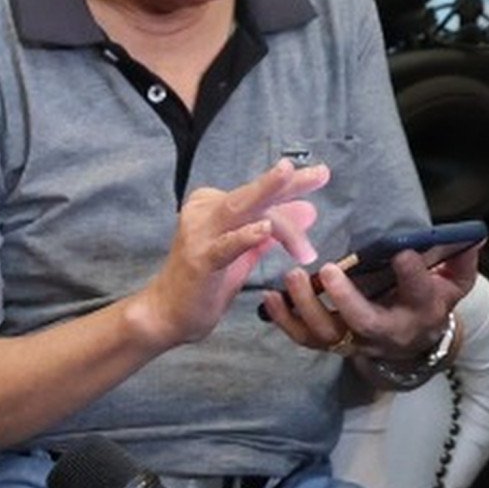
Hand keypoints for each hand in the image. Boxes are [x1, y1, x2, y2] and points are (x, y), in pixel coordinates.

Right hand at [125, 160, 331, 353]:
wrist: (167, 314)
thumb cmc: (205, 282)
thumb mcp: (245, 251)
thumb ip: (272, 229)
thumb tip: (308, 210)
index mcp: (212, 205)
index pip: (259, 195)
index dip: (290, 184)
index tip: (321, 175)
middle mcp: (203, 212)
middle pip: (252, 196)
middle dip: (286, 183)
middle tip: (320, 173)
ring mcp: (199, 235)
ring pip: (240, 210)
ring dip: (267, 193)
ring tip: (289, 175)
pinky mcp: (199, 261)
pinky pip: (225, 246)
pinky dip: (245, 236)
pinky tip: (264, 229)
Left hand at [259, 237, 481, 364]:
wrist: (414, 341)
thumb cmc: (431, 302)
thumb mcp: (454, 284)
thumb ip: (462, 261)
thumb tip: (473, 238)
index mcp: (420, 311)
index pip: (419, 293)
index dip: (412, 274)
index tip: (401, 252)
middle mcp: (386, 332)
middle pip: (364, 323)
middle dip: (345, 299)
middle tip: (329, 269)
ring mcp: (356, 340)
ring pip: (328, 333)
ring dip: (306, 307)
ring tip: (291, 277)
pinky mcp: (333, 342)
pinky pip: (306, 338)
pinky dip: (285, 320)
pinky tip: (270, 296)